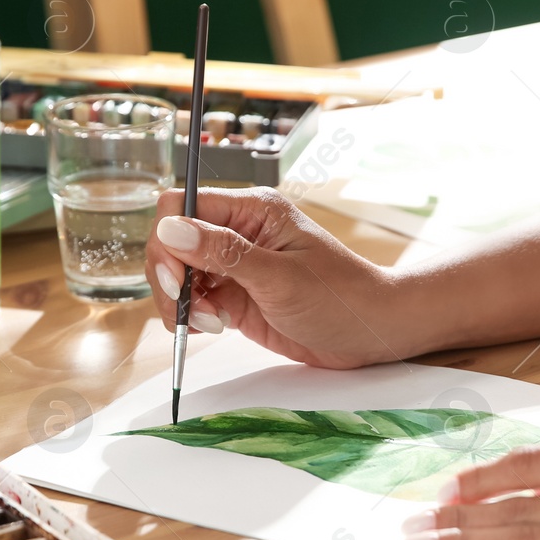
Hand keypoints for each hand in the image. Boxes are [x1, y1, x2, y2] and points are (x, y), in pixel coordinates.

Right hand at [144, 187, 408, 368]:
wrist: (372, 332)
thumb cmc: (341, 297)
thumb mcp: (280, 276)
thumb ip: (224, 253)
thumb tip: (170, 229)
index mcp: (251, 211)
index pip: (182, 206)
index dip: (168, 241)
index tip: (177, 279)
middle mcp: (238, 232)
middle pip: (172, 241)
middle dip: (169, 278)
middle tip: (190, 311)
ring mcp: (235, 266)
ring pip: (178, 273)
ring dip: (180, 301)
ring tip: (211, 322)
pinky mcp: (236, 296)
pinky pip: (194, 299)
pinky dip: (191, 316)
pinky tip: (213, 326)